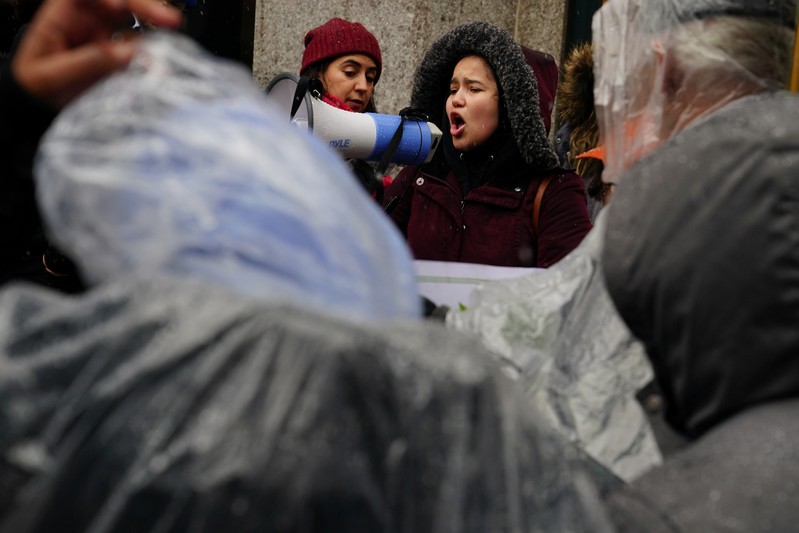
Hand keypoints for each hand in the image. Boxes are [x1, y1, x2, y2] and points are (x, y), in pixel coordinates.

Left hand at [11, 0, 181, 108]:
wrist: (37, 110)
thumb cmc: (34, 87)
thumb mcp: (52, 75)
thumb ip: (88, 62)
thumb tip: (129, 53)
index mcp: (64, 15)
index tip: (120, 8)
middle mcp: (89, 22)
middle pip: (122, 4)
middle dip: (147, 8)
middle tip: (172, 21)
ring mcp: (107, 38)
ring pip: (136, 25)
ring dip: (155, 33)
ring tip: (170, 49)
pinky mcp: (119, 58)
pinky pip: (140, 53)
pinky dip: (153, 59)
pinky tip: (160, 68)